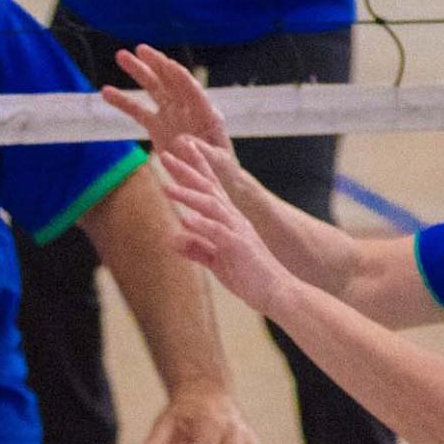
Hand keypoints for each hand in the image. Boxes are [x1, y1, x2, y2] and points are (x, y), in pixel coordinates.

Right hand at [100, 45, 236, 162]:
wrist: (212, 177)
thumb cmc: (221, 171)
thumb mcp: (218, 164)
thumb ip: (203, 152)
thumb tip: (182, 141)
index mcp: (206, 114)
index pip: (192, 91)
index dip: (180, 77)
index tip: (166, 64)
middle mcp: (188, 108)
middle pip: (171, 81)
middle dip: (156, 64)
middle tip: (139, 49)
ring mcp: (171, 114)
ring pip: (153, 88)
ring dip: (139, 71)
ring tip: (120, 56)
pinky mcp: (157, 125)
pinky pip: (138, 111)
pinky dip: (123, 101)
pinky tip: (106, 92)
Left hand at [156, 137, 297, 311]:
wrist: (278, 293)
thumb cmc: (250, 277)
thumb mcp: (217, 262)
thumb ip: (197, 249)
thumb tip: (173, 238)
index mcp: (228, 220)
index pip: (209, 188)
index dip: (194, 168)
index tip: (178, 150)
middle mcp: (233, 219)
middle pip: (207, 188)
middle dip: (186, 170)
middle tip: (165, 154)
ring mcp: (237, 231)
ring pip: (211, 205)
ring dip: (188, 195)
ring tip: (167, 187)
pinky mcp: (239, 247)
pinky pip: (219, 233)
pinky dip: (203, 225)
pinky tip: (186, 220)